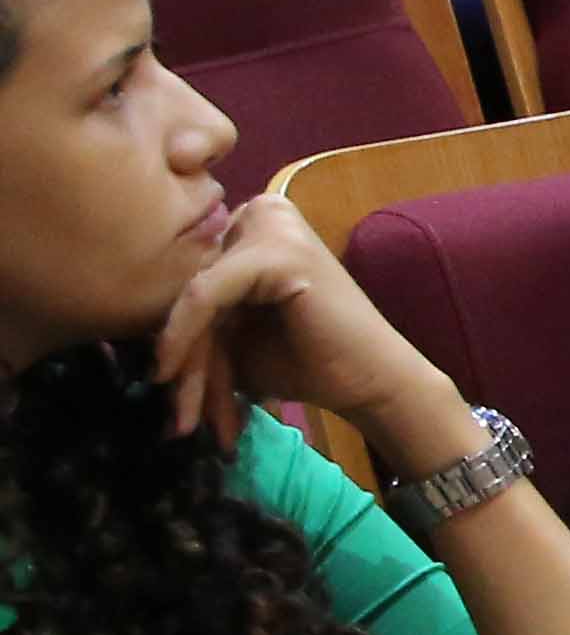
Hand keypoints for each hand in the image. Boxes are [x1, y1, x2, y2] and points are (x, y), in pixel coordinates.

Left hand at [146, 197, 453, 451]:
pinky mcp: (277, 249)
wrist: (371, 382)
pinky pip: (206, 294)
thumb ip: (193, 323)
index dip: (180, 344)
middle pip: (192, 290)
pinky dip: (186, 337)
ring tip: (185, 420)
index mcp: (253, 227)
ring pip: (195, 297)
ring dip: (188, 365)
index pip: (193, 282)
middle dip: (184, 361)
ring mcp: (273, 225)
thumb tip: (133, 334)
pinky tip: (174, 377)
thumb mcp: (233, 340)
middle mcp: (262, 213)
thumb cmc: (309, 363)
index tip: (177, 401)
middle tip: (180, 421)